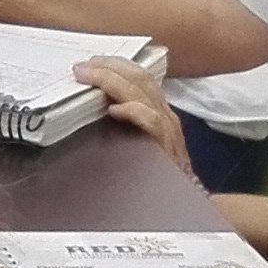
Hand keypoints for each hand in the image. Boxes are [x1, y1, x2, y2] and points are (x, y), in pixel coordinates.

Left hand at [74, 54, 191, 174]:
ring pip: (143, 92)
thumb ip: (127, 125)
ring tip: (90, 76)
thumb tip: (97, 109)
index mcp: (159, 112)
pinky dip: (134, 111)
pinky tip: (115, 109)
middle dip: (109, 67)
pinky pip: (152, 122)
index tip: (91, 62)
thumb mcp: (142, 144)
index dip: (115, 65)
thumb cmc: (160, 178)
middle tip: (82, 66)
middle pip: (139, 78)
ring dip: (113, 80)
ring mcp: (167, 130)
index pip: (140, 77)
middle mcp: (165, 116)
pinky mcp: (166, 148)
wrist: (184, 206)